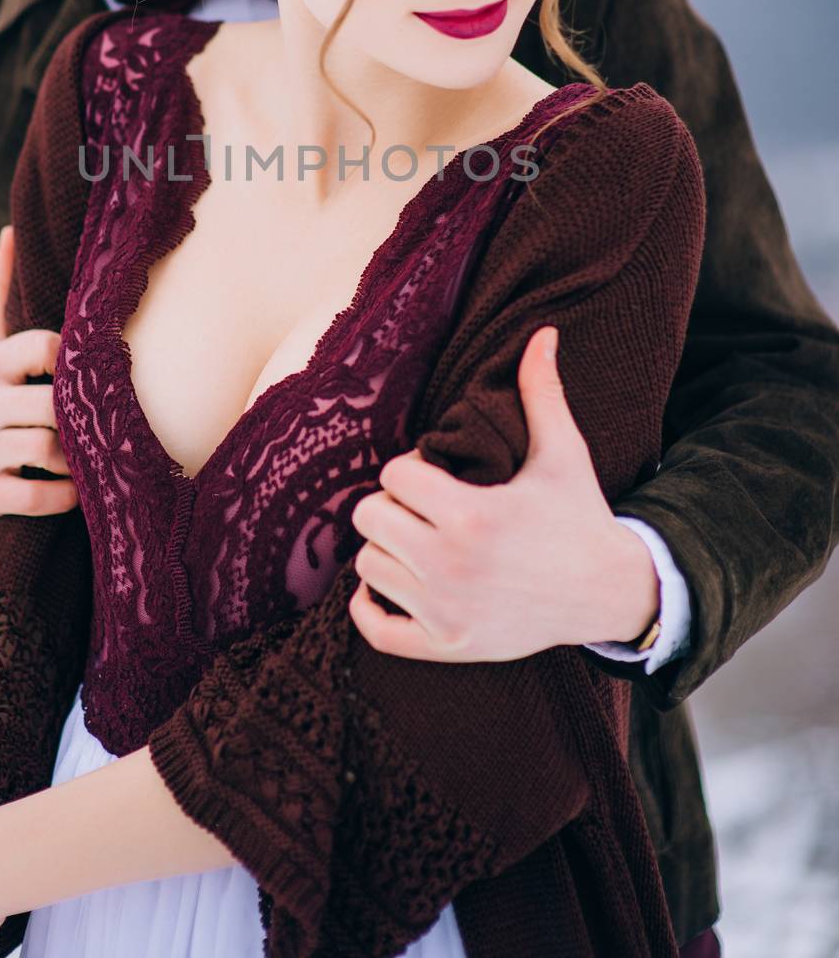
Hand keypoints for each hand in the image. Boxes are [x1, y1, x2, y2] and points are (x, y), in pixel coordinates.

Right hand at [0, 225, 78, 519]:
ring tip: (95, 450)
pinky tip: (76, 486)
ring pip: (48, 451)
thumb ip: (1, 289)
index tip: (93, 367)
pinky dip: (66, 496)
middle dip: (82, 414)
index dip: (75, 357)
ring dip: (79, 456)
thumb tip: (12, 230)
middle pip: (52, 405)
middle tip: (109, 415)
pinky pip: (38, 498)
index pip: (44, 347)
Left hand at [347, 325, 659, 661]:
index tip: (434, 472)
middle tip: (419, 505)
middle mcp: (452, 567)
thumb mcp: (562, 452)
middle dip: (390, 505)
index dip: (410, 466)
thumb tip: (543, 333)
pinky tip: (390, 583)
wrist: (611, 592)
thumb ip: (541, 392)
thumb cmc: (579, 516)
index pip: (394, 475)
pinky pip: (377, 631)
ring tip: (416, 539)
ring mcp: (447, 612)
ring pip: (367, 568)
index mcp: (473, 515)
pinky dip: (370, 607)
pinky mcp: (447, 645)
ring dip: (385, 549)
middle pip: (369, 520)